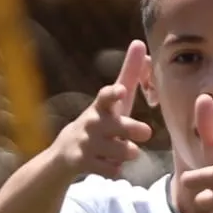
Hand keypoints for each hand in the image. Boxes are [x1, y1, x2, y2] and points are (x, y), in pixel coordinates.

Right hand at [52, 40, 152, 178]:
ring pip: (122, 151)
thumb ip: (128, 74)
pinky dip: (116, 170)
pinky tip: (109, 164)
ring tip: (126, 150)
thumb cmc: (101, 120)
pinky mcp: (82, 163)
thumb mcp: (114, 100)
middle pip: (119, 127)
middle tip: (146, 132)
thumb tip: (140, 42)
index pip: (106, 97)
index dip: (113, 94)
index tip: (119, 90)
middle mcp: (92, 123)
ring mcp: (86, 143)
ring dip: (129, 152)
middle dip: (133, 130)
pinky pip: (112, 170)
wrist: (66, 153)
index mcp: (101, 107)